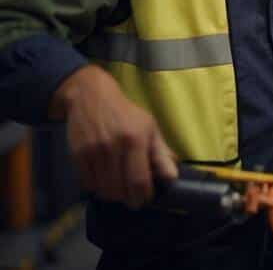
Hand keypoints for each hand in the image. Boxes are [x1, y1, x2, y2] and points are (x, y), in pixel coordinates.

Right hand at [52, 66, 177, 208]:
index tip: (144, 200)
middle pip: (120, 189)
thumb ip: (161, 153)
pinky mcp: (77, 155)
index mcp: (136, 139)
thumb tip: (172, 177)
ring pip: (103, 189)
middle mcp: (114, 146)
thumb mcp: (149, 127)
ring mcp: (94, 151)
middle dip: (128, 199)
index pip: (139, 180)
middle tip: (132, 199)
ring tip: (119, 190)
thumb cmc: (125, 114)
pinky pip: (88, 183)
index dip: (143, 196)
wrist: (91, 97)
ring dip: (112, 194)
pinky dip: (97, 187)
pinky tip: (103, 180)